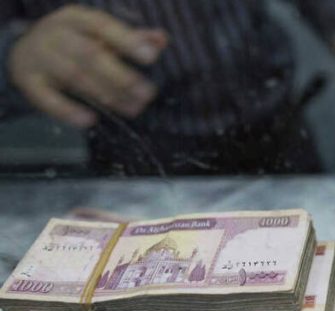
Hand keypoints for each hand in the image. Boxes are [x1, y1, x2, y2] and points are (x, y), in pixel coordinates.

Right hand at [8, 5, 167, 127]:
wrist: (24, 50)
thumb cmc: (74, 41)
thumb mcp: (98, 34)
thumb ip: (131, 37)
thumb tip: (161, 39)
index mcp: (76, 19)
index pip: (103, 26)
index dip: (127, 41)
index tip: (151, 57)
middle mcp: (55, 34)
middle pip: (89, 55)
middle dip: (121, 76)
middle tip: (147, 94)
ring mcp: (39, 58)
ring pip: (75, 77)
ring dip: (106, 95)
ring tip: (133, 109)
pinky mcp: (28, 82)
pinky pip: (47, 98)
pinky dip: (68, 110)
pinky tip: (90, 120)